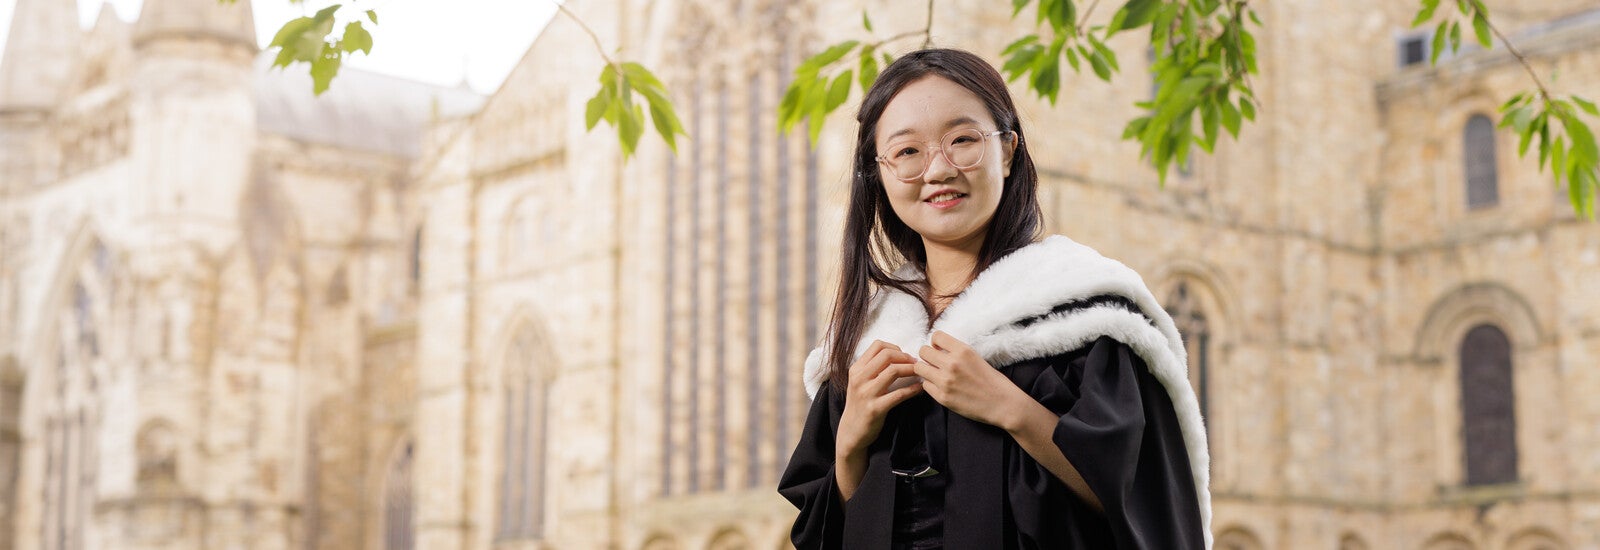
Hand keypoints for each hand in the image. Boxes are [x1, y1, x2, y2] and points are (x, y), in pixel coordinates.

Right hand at [833, 340, 922, 502]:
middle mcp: (859, 378)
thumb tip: (897, 354)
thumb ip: (872, 368)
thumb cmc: (860, 405)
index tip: (905, 356)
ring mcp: (866, 393)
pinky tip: (920, 389)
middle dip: (905, 357)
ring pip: (893, 371)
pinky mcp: (875, 409)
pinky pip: (899, 394)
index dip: (896, 348)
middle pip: (887, 355)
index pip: (878, 346)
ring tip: (919, 374)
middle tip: (916, 364)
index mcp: (856, 369)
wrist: (851, 432)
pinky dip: (913, 390)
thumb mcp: (859, 382)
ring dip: (911, 370)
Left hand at [912, 330, 1029, 430]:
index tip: (939, 349)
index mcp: (963, 351)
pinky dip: (931, 385)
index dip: (935, 343)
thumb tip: (937, 349)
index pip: (936, 336)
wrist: (1003, 404)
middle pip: (923, 351)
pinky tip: (942, 387)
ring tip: (935, 375)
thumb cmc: (993, 381)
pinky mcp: (942, 397)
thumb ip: (957, 353)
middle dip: (927, 356)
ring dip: (926, 370)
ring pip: (919, 368)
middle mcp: (952, 364)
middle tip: (934, 363)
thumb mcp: (976, 357)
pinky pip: (926, 386)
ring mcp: (945, 381)